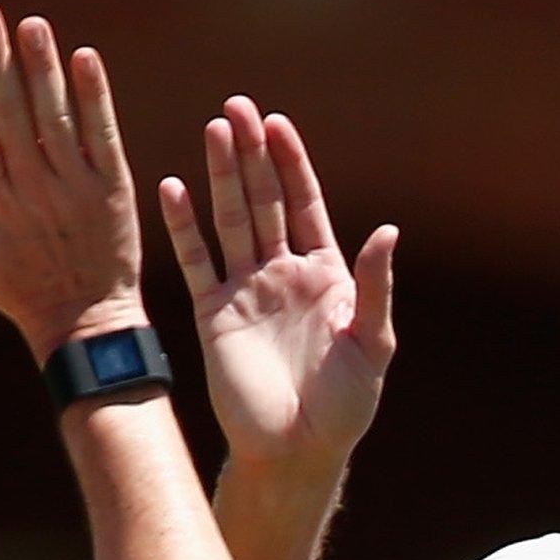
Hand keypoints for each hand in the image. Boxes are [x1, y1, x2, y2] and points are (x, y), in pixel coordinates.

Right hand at [0, 3, 146, 363]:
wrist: (87, 324)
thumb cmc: (22, 288)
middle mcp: (32, 190)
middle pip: (11, 115)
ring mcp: (74, 188)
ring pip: (56, 119)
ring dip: (43, 69)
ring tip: (31, 25)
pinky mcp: (113, 189)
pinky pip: (102, 136)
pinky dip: (95, 97)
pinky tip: (85, 58)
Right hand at [160, 97, 396, 470]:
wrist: (294, 453)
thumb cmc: (344, 406)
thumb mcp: (372, 343)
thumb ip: (375, 287)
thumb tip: (387, 232)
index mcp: (325, 275)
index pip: (304, 204)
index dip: (292, 164)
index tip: (278, 123)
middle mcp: (282, 274)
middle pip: (264, 201)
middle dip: (253, 154)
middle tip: (237, 107)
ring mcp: (245, 291)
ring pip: (230, 221)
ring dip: (221, 176)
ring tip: (213, 130)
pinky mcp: (213, 316)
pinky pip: (195, 262)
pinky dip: (183, 227)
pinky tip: (172, 188)